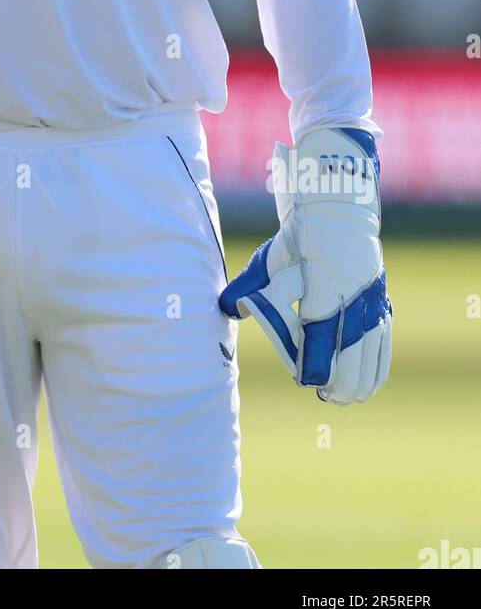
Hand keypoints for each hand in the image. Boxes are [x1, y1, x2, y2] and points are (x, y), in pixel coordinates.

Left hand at [218, 127, 391, 404]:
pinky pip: (384, 344)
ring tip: (342, 396)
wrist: (337, 212)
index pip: (321, 334)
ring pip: (370, 352)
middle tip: (324, 394)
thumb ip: (249, 286)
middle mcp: (354, 298)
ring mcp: (372, 302)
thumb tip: (224, 307)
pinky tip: (367, 386)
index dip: (315, 362)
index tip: (306, 380)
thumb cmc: (299, 238)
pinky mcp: (382, 303)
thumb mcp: (270, 258)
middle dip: (338, 379)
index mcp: (325, 287)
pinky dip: (376, 368)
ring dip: (358, 378)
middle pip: (351, 353)